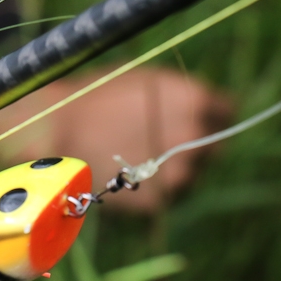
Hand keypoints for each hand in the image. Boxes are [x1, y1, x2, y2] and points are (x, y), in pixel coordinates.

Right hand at [0, 65, 230, 211]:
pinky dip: (150, 188)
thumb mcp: (144, 80)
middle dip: (190, 145)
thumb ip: (179, 95)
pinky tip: (124, 173)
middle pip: (211, 147)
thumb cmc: (94, 96)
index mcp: (196, 100)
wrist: (53, 128)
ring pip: (190, 175)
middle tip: (155, 142)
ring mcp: (178, 172)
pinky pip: (164, 195)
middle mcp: (195, 136)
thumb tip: (203, 108)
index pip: (227, 112)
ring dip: (171, 169)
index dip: (209, 116)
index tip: (191, 121)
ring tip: (134, 158)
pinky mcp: (158, 200)